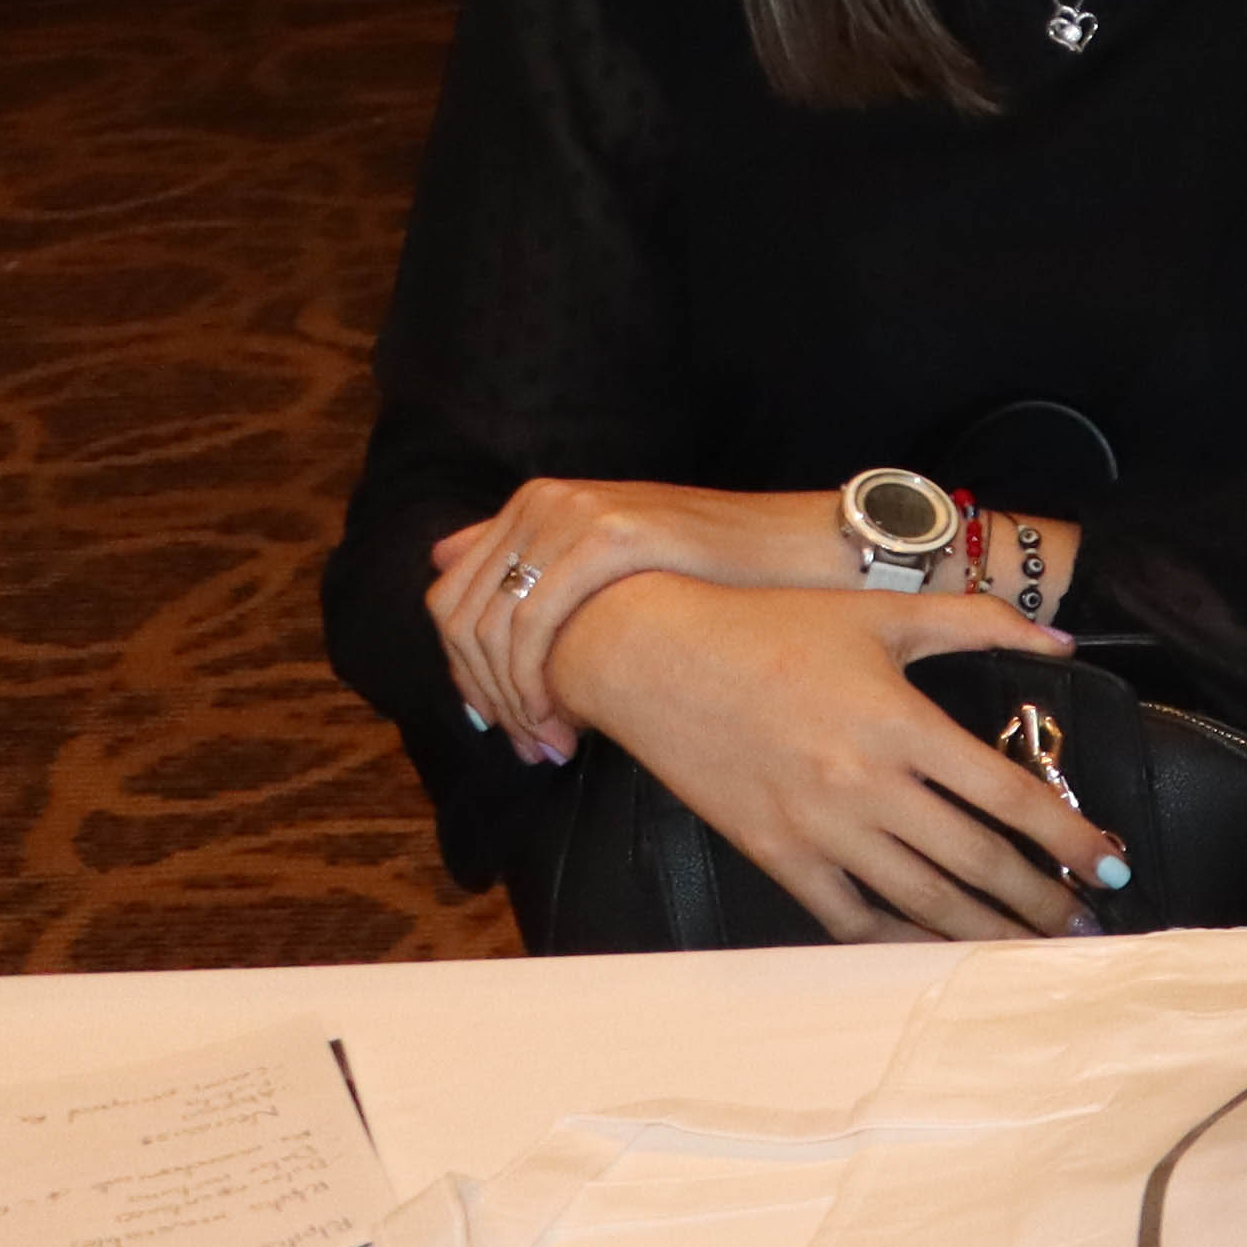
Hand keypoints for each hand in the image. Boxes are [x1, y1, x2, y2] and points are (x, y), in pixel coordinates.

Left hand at [425, 479, 877, 756]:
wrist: (802, 550)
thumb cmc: (718, 568)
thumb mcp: (614, 556)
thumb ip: (530, 552)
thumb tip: (443, 554)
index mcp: (536, 506)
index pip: (453, 601)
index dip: (465, 674)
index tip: (503, 726)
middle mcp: (544, 501)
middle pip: (463, 619)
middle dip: (486, 695)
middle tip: (528, 745)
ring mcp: (575, 513)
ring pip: (495, 628)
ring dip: (512, 700)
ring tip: (550, 743)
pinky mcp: (611, 534)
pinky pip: (535, 621)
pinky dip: (538, 682)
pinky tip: (569, 719)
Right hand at [540, 577, 1126, 939]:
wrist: (652, 656)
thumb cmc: (771, 628)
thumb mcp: (882, 612)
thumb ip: (980, 623)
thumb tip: (1061, 640)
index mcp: (902, 724)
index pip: (1009, 795)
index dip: (1069, 836)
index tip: (1109, 865)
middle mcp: (866, 784)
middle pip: (975, 861)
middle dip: (1041, 900)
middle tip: (1086, 926)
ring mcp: (818, 826)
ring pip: (920, 899)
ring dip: (984, 931)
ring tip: (1031, 950)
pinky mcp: (774, 853)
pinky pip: (846, 916)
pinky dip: (898, 941)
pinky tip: (937, 952)